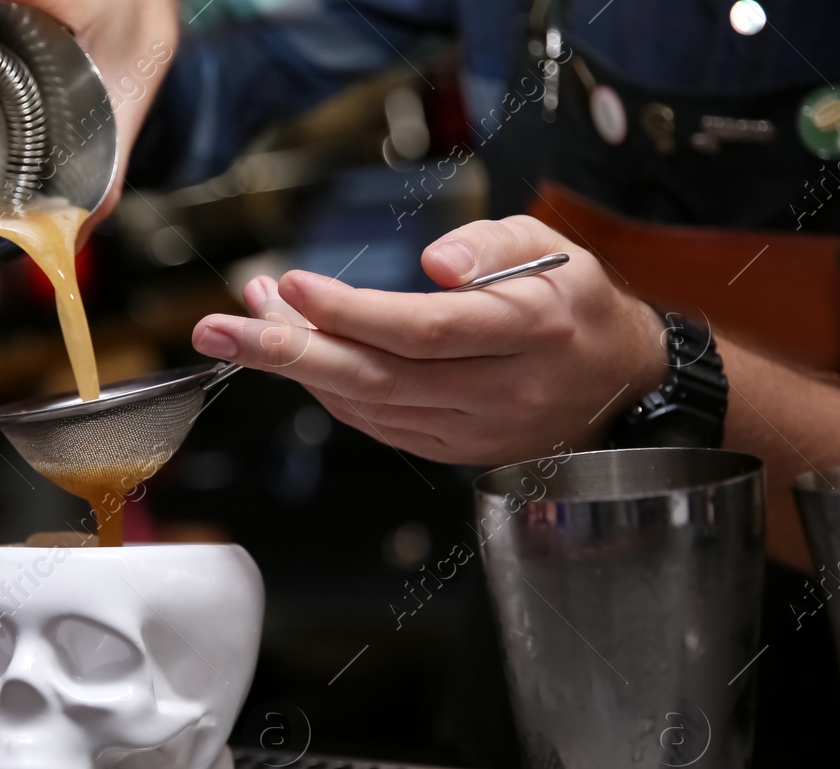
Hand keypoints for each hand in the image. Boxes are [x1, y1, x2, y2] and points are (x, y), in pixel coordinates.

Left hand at [190, 216, 671, 466]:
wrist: (619, 383)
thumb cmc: (575, 302)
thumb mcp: (552, 245)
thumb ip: (491, 246)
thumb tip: (434, 264)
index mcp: (529, 332)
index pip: (424, 329)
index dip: (351, 313)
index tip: (292, 285)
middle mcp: (500, 390)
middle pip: (379, 377)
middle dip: (289, 352)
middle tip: (220, 328)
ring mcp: (475, 431)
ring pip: (370, 405)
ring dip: (297, 366)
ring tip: (243, 323)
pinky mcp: (454, 452)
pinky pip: (377, 424)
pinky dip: (328, 392)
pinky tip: (293, 355)